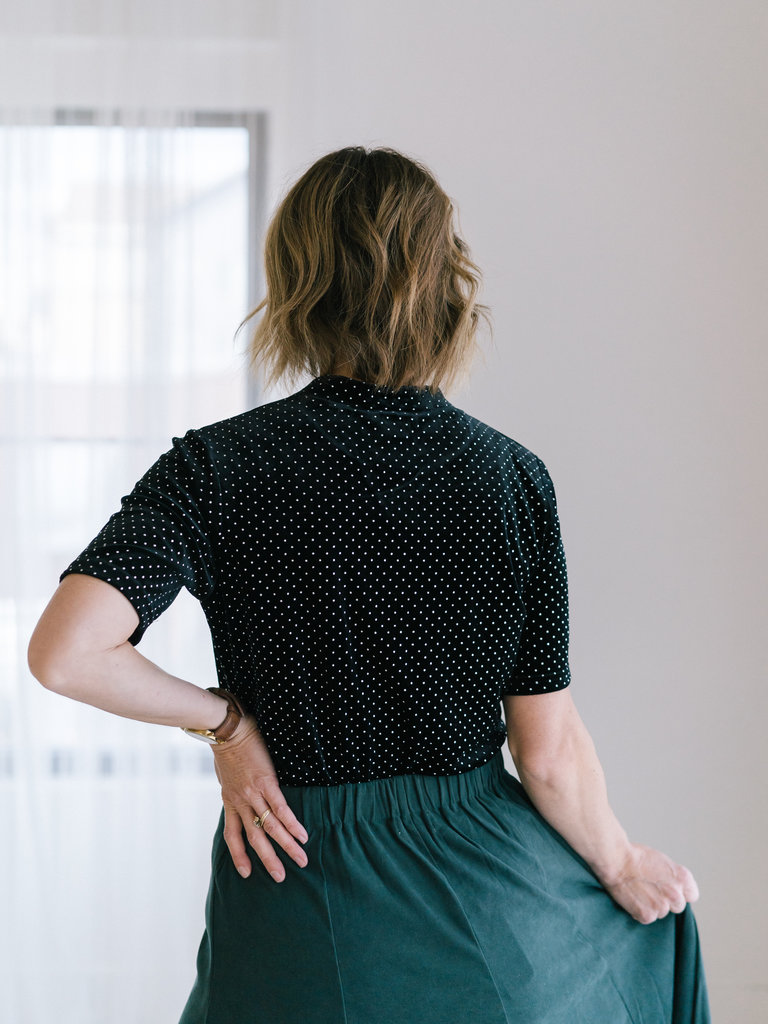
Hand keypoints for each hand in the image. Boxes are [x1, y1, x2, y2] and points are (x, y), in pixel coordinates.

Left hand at [211, 712, 308, 882]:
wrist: (227, 731)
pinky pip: (280, 808)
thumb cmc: (227, 748)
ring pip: (270, 827)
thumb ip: (234, 787)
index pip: (232, 836)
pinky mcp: (266, 783)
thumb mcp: (225, 774)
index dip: (239, 855)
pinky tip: (303, 835)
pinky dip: (292, 824)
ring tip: (301, 860)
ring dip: (286, 846)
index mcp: (229, 801)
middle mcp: (240, 803)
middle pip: (255, 838)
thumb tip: (239, 790)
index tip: (246, 873)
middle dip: (269, 860)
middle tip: (281, 877)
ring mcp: (253, 794)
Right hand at [595, 842, 699, 923]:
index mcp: (683, 878)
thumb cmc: (636, 857)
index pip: (692, 895)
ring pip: (661, 912)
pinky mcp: (647, 915)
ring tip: (639, 891)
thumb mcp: (663, 862)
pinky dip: (639, 911)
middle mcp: (676, 894)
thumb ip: (674, 878)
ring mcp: (662, 907)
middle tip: (650, 888)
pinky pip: (647, 918)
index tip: (670, 889)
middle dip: (666, 900)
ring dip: (652, 906)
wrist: (616, 860)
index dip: (680, 892)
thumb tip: (676, 889)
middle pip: (677, 906)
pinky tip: (632, 898)